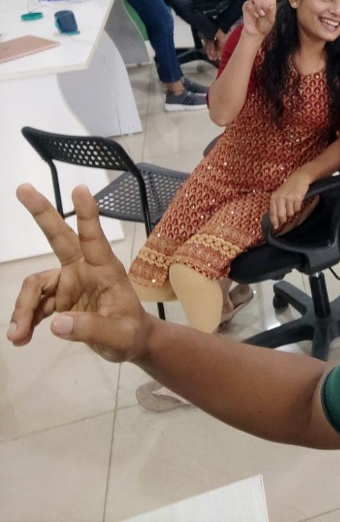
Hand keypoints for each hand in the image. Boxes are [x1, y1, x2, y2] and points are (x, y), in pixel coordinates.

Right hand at [7, 184, 152, 362]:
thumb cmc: (132, 332)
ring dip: (23, 308)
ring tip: (17, 335)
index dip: (87, 214)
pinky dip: (24, 319)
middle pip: (59, 237)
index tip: (80, 188)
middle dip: (42, 213)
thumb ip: (91, 329)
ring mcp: (69, 282)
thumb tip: (56, 324)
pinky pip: (34, 304)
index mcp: (105, 270)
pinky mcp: (59, 298)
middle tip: (23, 188)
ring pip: (35, 284)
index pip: (94, 238)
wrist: (129, 342)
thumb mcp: (120, 336)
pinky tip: (21, 337)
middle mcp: (84, 270)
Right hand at [241, 0, 279, 37]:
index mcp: (271, 0)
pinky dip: (253, 10)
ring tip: (260, 15)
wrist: (255, 32)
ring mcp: (253, 1)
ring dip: (258, 7)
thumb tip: (270, 4)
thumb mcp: (272, 20)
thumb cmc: (266, 25)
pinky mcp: (246, 5)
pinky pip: (249, 4)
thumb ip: (271, 12)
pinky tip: (255, 15)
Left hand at [269, 173, 310, 229]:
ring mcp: (289, 198)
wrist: (300, 177)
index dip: (274, 221)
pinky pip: (297, 209)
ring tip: (292, 205)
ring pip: (290, 213)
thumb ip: (277, 204)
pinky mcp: (297, 198)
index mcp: (274, 197)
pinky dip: (297, 208)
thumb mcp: (279, 194)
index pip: (272, 212)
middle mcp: (280, 198)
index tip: (275, 227)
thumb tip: (277, 219)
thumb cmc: (289, 187)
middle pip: (281, 215)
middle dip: (283, 219)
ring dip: (291, 212)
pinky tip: (297, 202)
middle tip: (285, 219)